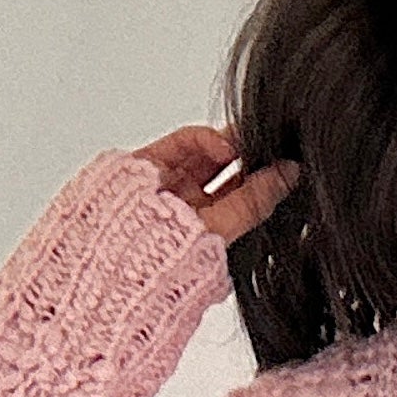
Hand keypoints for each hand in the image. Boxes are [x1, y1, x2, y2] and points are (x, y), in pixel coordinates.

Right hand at [137, 122, 302, 245]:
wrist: (107, 258)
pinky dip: (205, 138)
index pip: (239, 204)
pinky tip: (225, 145)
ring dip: (231, 144)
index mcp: (201, 238)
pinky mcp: (143, 164)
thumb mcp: (219, 231)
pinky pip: (180, 144)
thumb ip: (252, 202)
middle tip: (273, 146)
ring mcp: (162, 187)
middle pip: (222, 177)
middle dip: (248, 159)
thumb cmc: (158, 258)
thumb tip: (290, 174)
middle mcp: (182, 213)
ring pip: (203, 156)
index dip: (263, 183)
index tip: (289, 166)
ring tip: (254, 139)